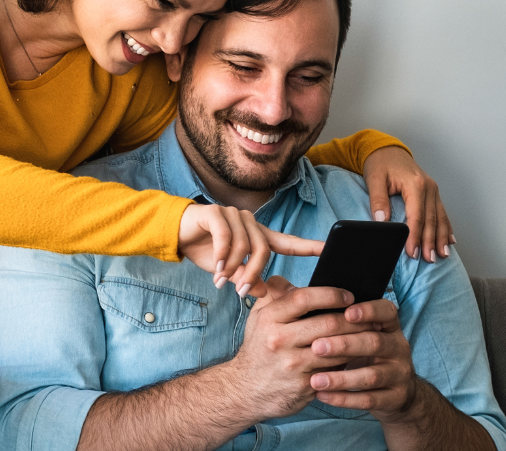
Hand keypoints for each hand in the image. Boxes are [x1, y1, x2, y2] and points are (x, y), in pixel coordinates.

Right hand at [179, 204, 322, 294]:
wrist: (176, 235)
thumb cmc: (204, 250)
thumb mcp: (227, 270)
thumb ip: (246, 278)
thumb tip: (262, 292)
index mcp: (257, 235)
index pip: (287, 241)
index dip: (308, 246)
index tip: (328, 248)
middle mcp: (249, 222)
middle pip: (264, 249)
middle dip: (254, 273)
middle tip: (242, 291)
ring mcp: (234, 215)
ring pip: (245, 245)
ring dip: (233, 267)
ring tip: (221, 280)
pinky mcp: (216, 213)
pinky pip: (226, 236)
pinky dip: (222, 255)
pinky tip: (216, 267)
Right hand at [225, 276, 373, 418]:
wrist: (246, 390)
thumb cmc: (259, 349)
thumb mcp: (259, 317)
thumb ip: (275, 294)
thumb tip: (296, 281)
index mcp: (269, 318)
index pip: (304, 298)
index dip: (331, 294)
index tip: (349, 296)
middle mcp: (278, 341)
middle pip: (327, 324)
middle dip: (354, 319)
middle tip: (370, 316)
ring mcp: (292, 365)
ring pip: (337, 348)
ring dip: (358, 340)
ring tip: (371, 333)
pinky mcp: (305, 385)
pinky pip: (336, 370)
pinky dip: (350, 361)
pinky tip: (358, 355)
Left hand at [308, 296, 418, 418]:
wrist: (396, 392)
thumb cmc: (366, 354)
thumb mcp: (361, 334)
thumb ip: (340, 320)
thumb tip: (302, 301)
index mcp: (390, 327)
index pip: (387, 311)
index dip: (369, 310)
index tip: (346, 312)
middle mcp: (399, 347)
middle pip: (375, 342)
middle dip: (345, 344)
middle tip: (316, 346)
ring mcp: (399, 374)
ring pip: (372, 375)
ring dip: (342, 378)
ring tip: (315, 380)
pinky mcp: (395, 398)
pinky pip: (369, 399)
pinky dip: (344, 399)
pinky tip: (322, 395)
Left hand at [361, 146, 453, 261]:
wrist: (387, 150)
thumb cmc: (380, 163)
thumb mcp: (374, 179)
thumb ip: (378, 200)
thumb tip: (381, 220)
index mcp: (415, 185)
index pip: (416, 216)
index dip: (415, 236)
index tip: (412, 252)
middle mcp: (429, 187)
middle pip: (431, 220)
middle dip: (430, 242)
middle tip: (428, 259)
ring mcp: (433, 190)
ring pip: (440, 218)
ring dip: (441, 238)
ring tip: (442, 255)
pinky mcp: (433, 193)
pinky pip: (442, 212)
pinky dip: (446, 227)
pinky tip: (450, 240)